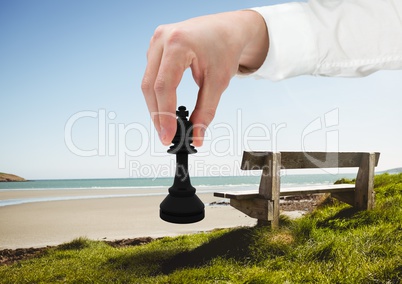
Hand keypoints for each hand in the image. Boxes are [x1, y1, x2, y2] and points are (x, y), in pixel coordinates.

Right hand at [141, 10, 267, 146]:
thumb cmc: (226, 48)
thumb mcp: (218, 82)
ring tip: (166, 124)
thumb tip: (197, 136)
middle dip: (157, 114)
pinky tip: (165, 106)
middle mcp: (161, 39)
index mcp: (177, 43)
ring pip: (147, 81)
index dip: (164, 114)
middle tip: (165, 135)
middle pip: (150, 85)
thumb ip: (206, 110)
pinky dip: (157, 93)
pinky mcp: (156, 46)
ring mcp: (156, 41)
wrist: (229, 29)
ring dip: (155, 105)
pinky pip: (151, 74)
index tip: (168, 135)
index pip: (164, 86)